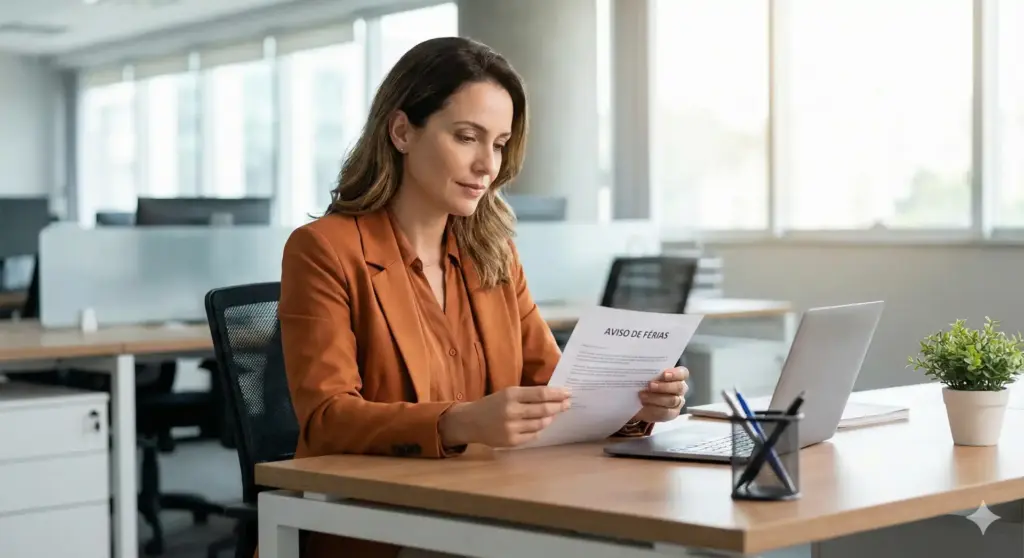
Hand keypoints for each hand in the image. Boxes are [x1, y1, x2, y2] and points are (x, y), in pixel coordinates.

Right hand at [439, 386, 571, 447]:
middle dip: (559, 406)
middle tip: (568, 404)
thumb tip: (554, 398)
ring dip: (550, 418)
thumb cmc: (492, 405)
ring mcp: (512, 428)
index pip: (541, 394)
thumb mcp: (507, 393)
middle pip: (544, 410)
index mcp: (511, 394)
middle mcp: (512, 411)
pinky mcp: (512, 441)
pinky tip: (539, 425)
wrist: (471, 422)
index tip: (569, 392)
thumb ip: (528, 395)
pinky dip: (539, 429)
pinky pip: (534, 435)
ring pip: (541, 424)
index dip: (558, 394)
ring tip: (554, 414)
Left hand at [634, 366, 688, 422]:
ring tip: (642, 395)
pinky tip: (645, 405)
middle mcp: (680, 389)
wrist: (642, 401)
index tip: (664, 374)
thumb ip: (650, 373)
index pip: (682, 373)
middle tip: (650, 385)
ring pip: (672, 401)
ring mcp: (678, 402)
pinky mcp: (672, 413)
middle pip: (679, 387)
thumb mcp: (649, 376)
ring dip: (656, 398)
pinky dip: (654, 408)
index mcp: (678, 376)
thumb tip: (642, 369)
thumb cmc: (648, 383)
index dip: (675, 373)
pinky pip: (665, 412)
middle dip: (664, 386)